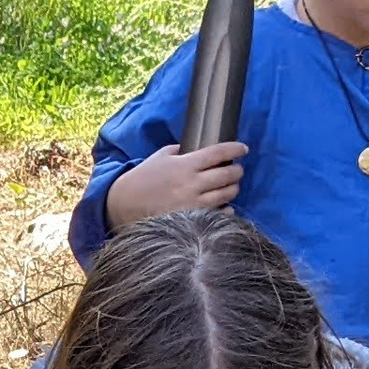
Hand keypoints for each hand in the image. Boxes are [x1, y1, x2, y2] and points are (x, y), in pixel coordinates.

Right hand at [103, 141, 246, 230]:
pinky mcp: (192, 220)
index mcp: (185, 164)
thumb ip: (179, 150)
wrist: (124, 205)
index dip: (235, 149)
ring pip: (227, 194)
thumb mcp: (159, 157)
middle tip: (237, 170)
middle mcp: (192, 184)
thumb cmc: (142, 179)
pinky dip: (226, 209)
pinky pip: (219, 214)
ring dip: (233, 189)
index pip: (218, 153)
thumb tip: (196, 148)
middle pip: (227, 175)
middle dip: (237, 171)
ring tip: (231, 187)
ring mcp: (193, 203)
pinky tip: (224, 206)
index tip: (243, 149)